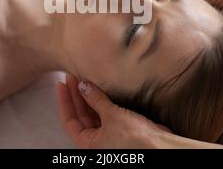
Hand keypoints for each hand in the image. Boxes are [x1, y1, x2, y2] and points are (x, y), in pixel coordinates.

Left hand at [56, 74, 171, 148]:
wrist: (160, 145)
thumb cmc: (134, 139)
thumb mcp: (111, 116)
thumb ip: (95, 100)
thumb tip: (83, 86)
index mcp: (88, 144)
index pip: (69, 121)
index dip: (64, 101)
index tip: (62, 84)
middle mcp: (96, 141)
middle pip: (80, 116)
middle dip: (76, 96)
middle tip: (72, 77)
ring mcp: (108, 134)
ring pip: (92, 113)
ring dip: (87, 97)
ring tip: (83, 79)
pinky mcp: (120, 128)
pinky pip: (105, 112)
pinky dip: (100, 100)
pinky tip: (98, 88)